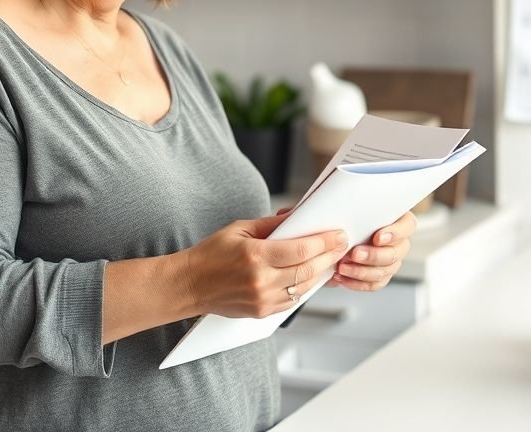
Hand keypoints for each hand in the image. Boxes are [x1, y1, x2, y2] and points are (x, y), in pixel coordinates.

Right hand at [180, 211, 347, 318]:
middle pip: (308, 269)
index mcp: (255, 256)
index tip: (338, 235)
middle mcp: (261, 281)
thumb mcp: (240, 229)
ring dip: (321, 272)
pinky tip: (310, 275)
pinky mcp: (262, 312)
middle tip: (342, 245)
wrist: (189, 285)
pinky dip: (304, 286)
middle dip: (329, 256)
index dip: (325, 242)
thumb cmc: (211, 254)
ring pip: (304, 286)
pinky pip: (293, 300)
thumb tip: (297, 217)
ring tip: (330, 259)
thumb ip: (271, 225)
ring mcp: (262, 300)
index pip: (302, 250)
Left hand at [329, 211, 415, 291]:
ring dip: (362, 271)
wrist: (340, 234)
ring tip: (342, 267)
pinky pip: (373, 284)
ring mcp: (391, 262)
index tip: (377, 237)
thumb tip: (350, 197)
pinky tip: (342, 277)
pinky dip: (356, 283)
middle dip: (374, 255)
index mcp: (398, 221)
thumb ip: (359, 203)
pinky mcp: (381, 276)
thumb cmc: (350, 216)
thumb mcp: (355, 204)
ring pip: (384, 271)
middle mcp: (399, 243)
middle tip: (355, 253)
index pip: (407, 226)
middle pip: (395, 253)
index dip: (395, 233)